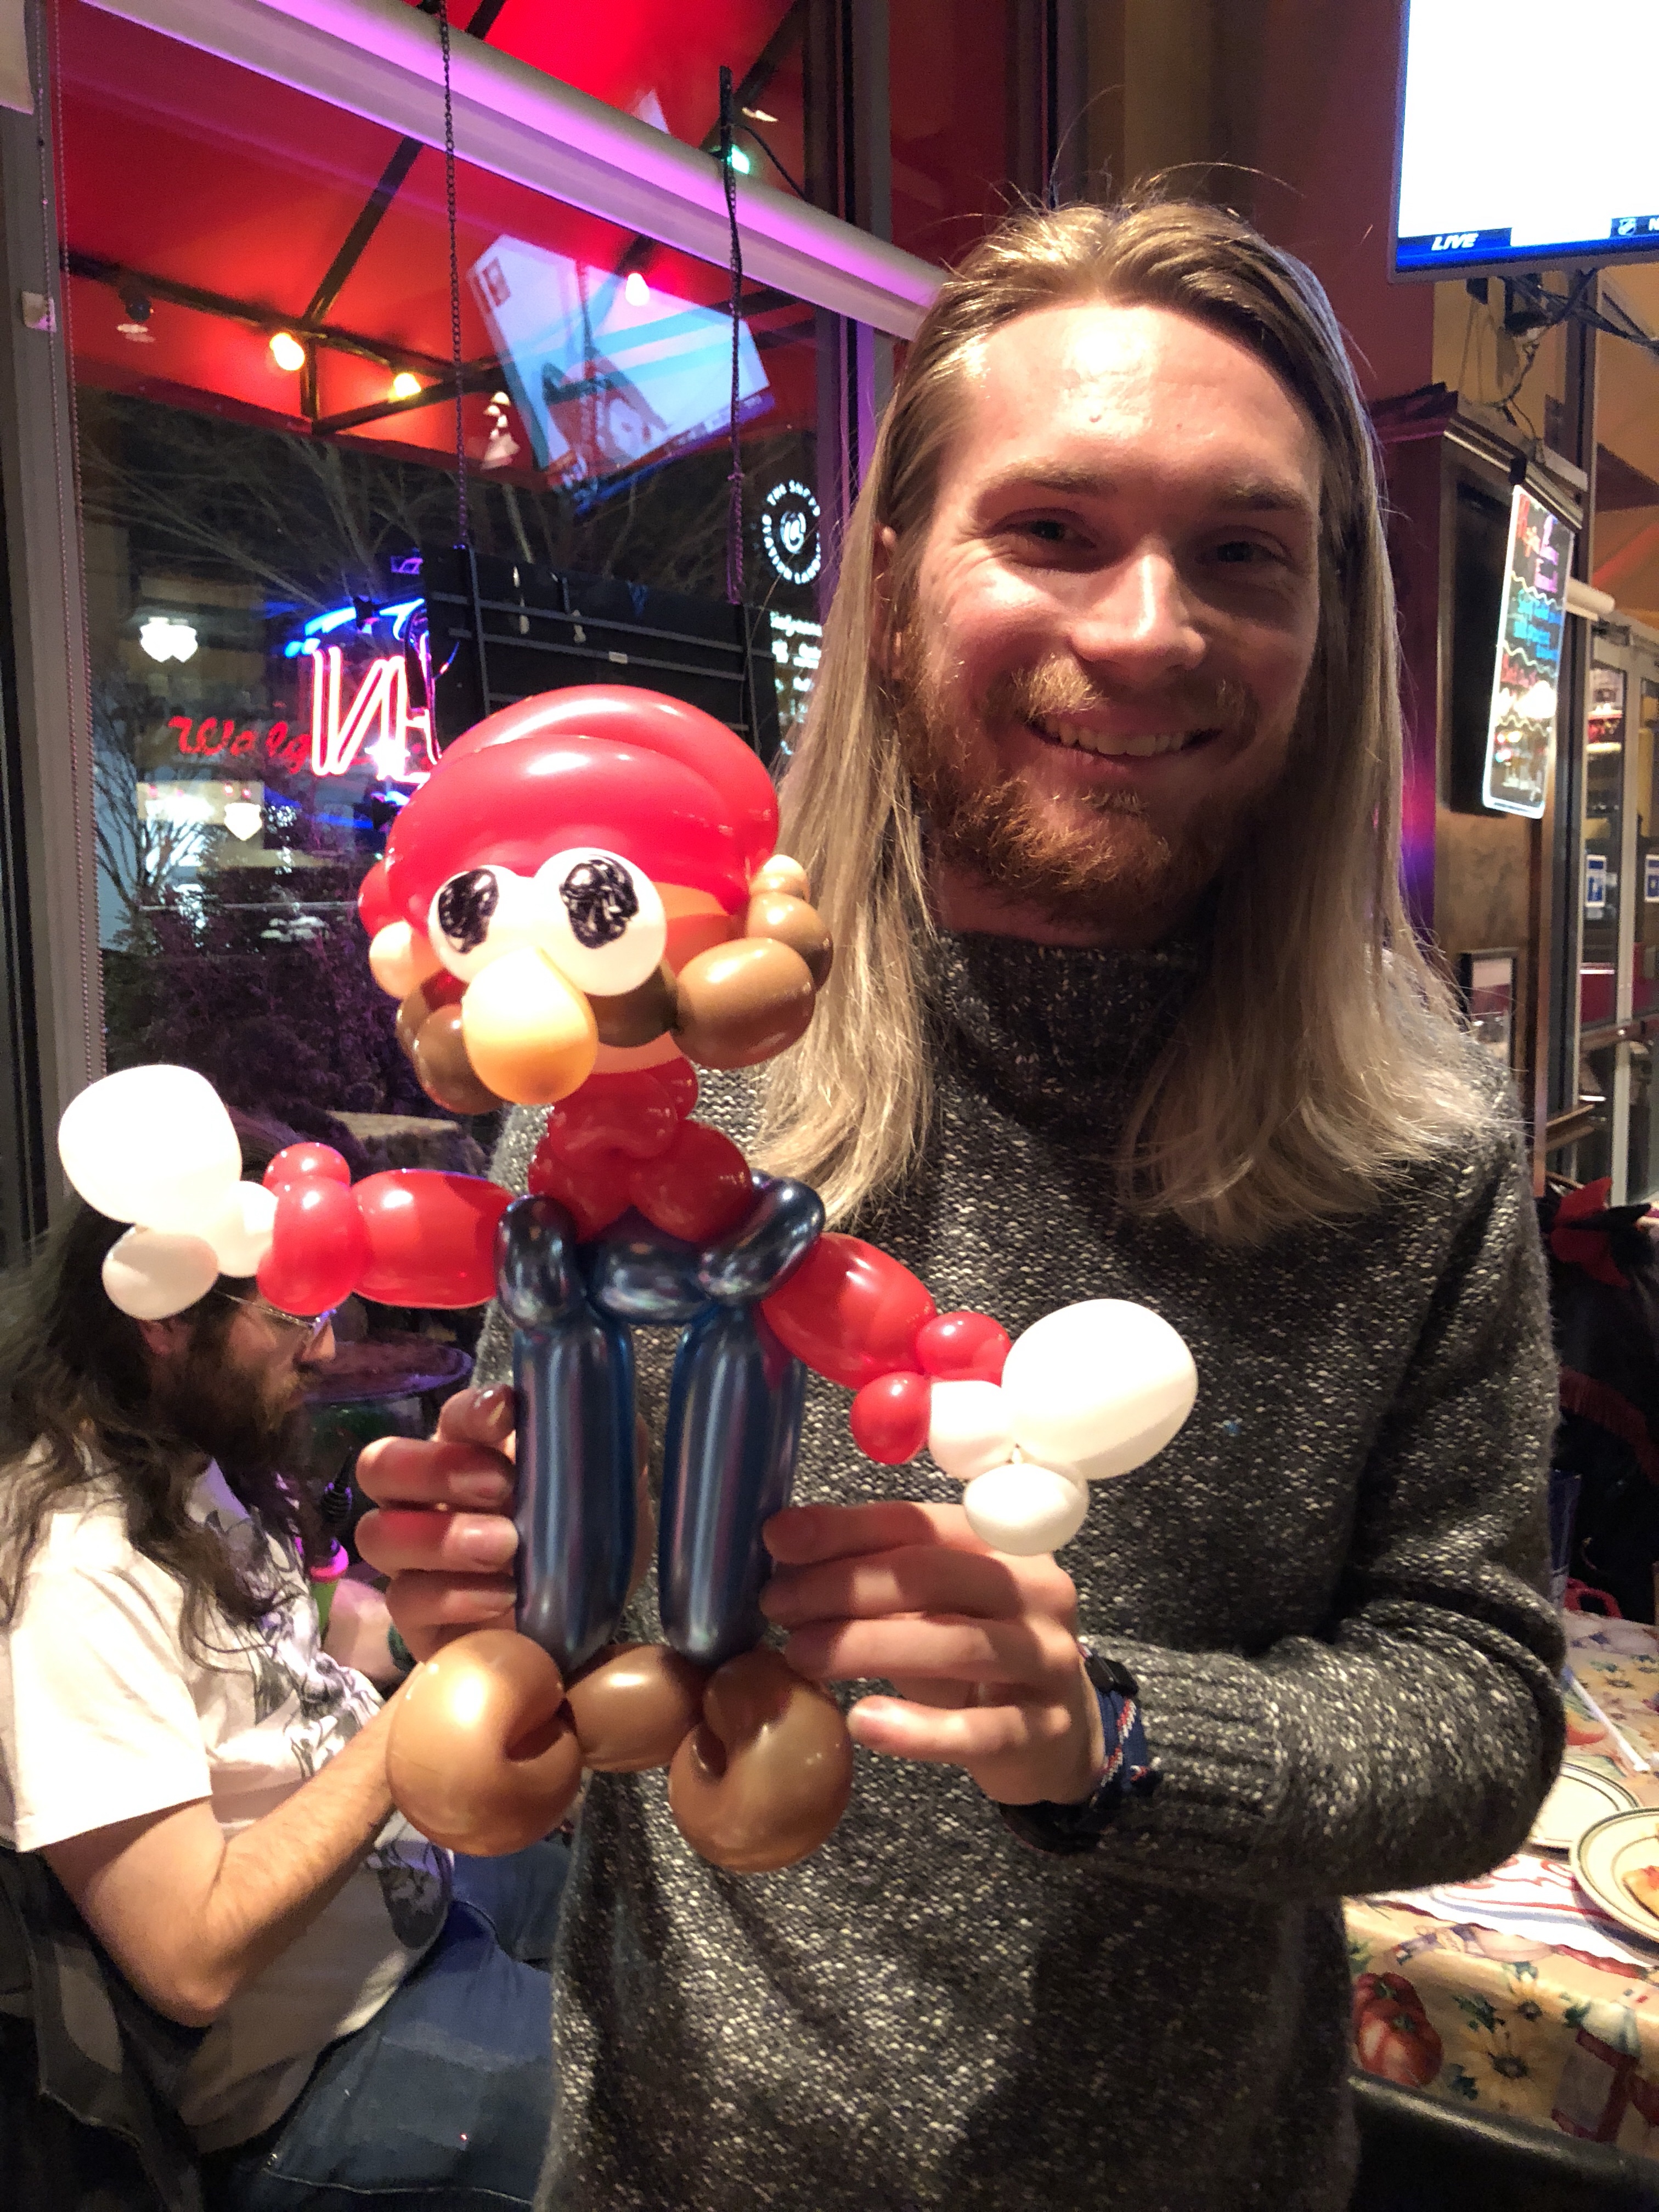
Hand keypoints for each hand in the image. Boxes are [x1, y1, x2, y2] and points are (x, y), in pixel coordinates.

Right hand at [354, 1388, 656, 1661]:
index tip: (507, 1413)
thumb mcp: (609, 1500)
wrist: (576, 1636)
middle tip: (501, 1486)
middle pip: (381, 1464)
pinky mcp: (411, 1618)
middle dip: (436, 1468)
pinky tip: (503, 1597)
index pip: (450, 1417)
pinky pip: (405, 1599)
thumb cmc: (580, 1550)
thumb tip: (611, 1411)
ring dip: (443, 1536)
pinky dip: (454, 1595)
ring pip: (379, 1533)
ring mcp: (409, 1560)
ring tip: (507, 1547)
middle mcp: (425, 1500)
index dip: (470, 1411)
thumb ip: (608, 1452)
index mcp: (470, 1455)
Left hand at [760, 1501, 1104, 1806]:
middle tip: (777, 1604)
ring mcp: (1048, 1659)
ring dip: (868, 1646)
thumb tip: (784, 1553)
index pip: (918, 1524)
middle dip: (845, 1585)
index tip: (777, 1538)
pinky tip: (862, 1722)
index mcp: (1002, 1544)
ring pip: (956, 1644)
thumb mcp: (932, 1610)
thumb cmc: (975, 1658)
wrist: (1057, 1737)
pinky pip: (980, 1729)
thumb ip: (876, 1578)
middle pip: (934, 1576)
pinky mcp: (1045, 1729)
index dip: (845, 1528)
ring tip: (800, 1656)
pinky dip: (918, 1730)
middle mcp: (1035, 1590)